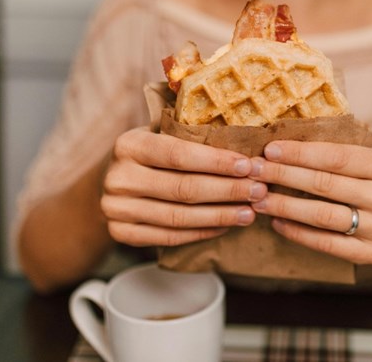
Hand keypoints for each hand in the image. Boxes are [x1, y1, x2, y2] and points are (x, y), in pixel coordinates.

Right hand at [101, 128, 267, 246]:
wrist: (113, 181)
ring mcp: (116, 209)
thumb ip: (190, 134)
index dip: (216, 162)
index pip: (178, 154)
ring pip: (178, 217)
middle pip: (182, 188)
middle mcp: (118, 177)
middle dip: (227, 190)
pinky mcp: (120, 233)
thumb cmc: (151, 154)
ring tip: (249, 212)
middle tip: (259, 190)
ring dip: (220, 215)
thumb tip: (246, 138)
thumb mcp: (161, 134)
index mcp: (129, 144)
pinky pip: (169, 237)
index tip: (248, 166)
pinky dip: (201, 232)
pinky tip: (226, 226)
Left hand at [248, 141, 371, 264]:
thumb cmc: (369, 182)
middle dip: (284, 175)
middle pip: (326, 184)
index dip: (300, 153)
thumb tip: (279, 144)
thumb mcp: (364, 161)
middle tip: (255, 171)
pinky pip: (327, 243)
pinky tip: (277, 222)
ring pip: (324, 215)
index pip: (337, 156)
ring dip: (285, 206)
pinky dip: (298, 232)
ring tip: (259, 198)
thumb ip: (332, 151)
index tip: (270, 149)